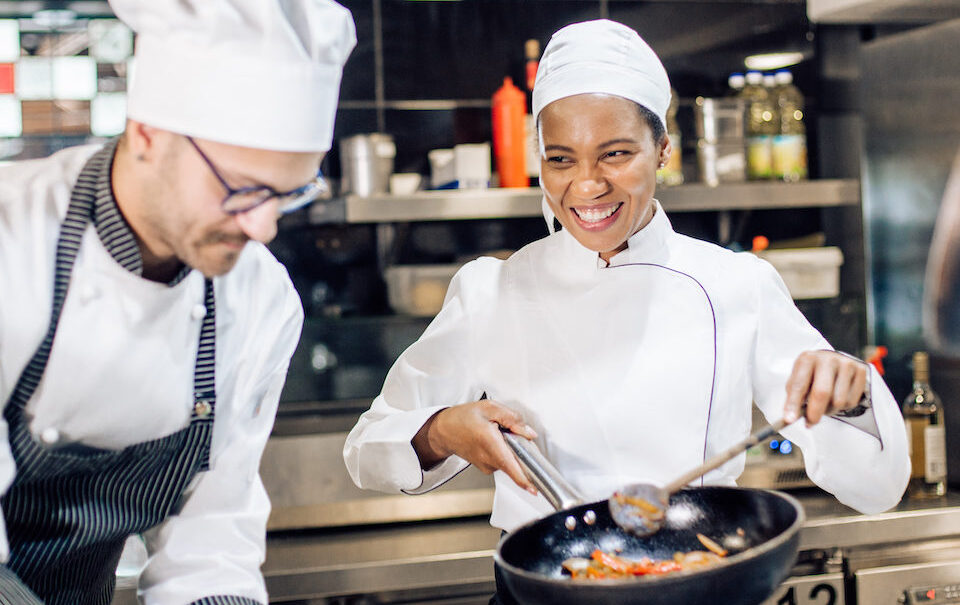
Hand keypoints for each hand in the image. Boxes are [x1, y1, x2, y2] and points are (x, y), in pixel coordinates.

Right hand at [412, 400, 538, 493]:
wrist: (445, 431)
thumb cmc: (464, 418)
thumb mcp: (490, 408)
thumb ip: (513, 419)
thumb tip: (529, 434)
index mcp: (490, 442)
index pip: (511, 467)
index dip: (525, 480)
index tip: (535, 489)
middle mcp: (489, 459)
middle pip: (517, 462)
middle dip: (523, 450)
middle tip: (513, 432)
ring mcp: (488, 466)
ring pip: (511, 461)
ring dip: (513, 449)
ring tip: (499, 434)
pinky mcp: (487, 468)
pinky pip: (504, 462)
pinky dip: (506, 452)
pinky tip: (496, 441)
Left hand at [783, 351, 868, 425]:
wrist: (833, 360)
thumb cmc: (813, 372)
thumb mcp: (799, 378)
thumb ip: (794, 397)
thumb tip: (790, 418)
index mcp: (808, 359)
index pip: (799, 385)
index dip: (793, 404)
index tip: (789, 419)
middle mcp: (828, 359)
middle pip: (822, 393)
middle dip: (815, 412)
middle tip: (810, 422)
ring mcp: (846, 364)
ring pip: (838, 401)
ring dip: (829, 410)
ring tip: (824, 404)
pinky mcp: (861, 371)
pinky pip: (852, 401)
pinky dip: (843, 407)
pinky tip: (838, 398)